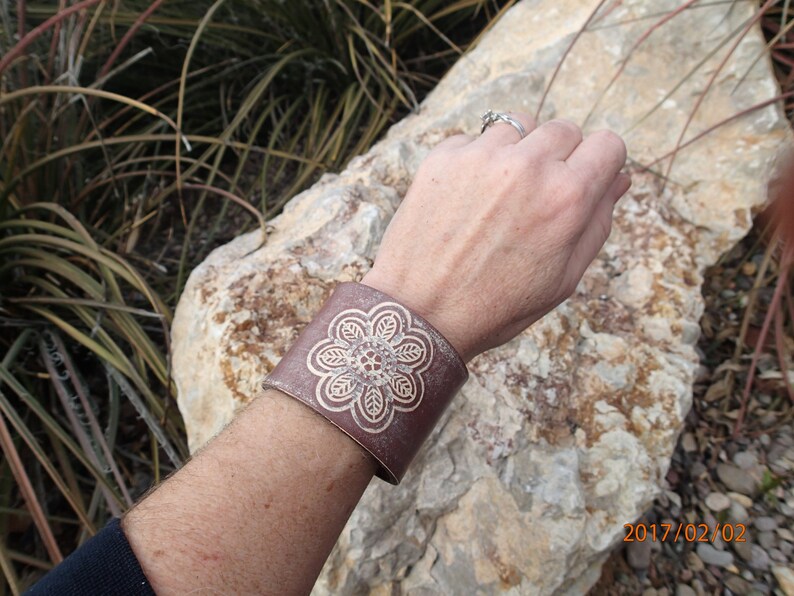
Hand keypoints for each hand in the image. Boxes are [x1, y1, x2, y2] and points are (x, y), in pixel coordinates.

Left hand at [362, 114, 629, 361]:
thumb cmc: (496, 305)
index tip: (585, 181)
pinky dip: (477, 160)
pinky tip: (466, 199)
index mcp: (567, 197)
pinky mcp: (443, 157)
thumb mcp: (563, 278)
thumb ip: (598, 223)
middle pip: (565, 130)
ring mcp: (482, 157)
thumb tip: (619, 178)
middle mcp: (528, 166)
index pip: (609, 143)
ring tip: (500, 197)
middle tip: (537, 198)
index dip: (601, 164)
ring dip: (518, 153)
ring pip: (520, 127)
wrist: (419, 313)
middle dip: (560, 158)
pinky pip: (475, 140)